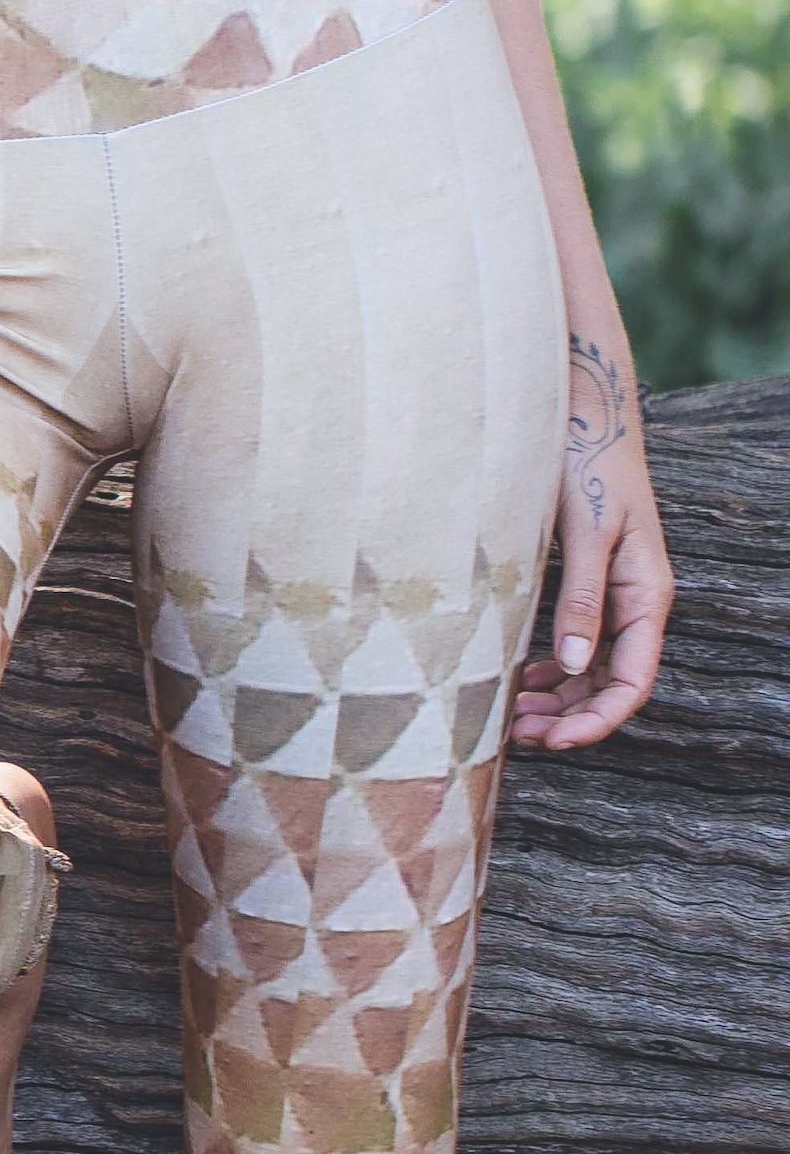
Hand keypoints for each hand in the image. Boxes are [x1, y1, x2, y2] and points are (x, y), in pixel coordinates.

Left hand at [510, 318, 671, 750]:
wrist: (584, 411)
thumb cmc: (587, 463)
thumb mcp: (587, 530)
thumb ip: (581, 598)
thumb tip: (571, 667)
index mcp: (645, 595)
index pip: (633, 680)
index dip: (598, 720)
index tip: (555, 742)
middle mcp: (634, 600)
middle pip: (611, 682)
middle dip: (570, 717)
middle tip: (516, 736)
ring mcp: (611, 592)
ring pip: (590, 666)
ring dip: (556, 698)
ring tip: (509, 717)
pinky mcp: (587, 579)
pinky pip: (575, 640)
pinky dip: (548, 668)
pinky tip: (516, 678)